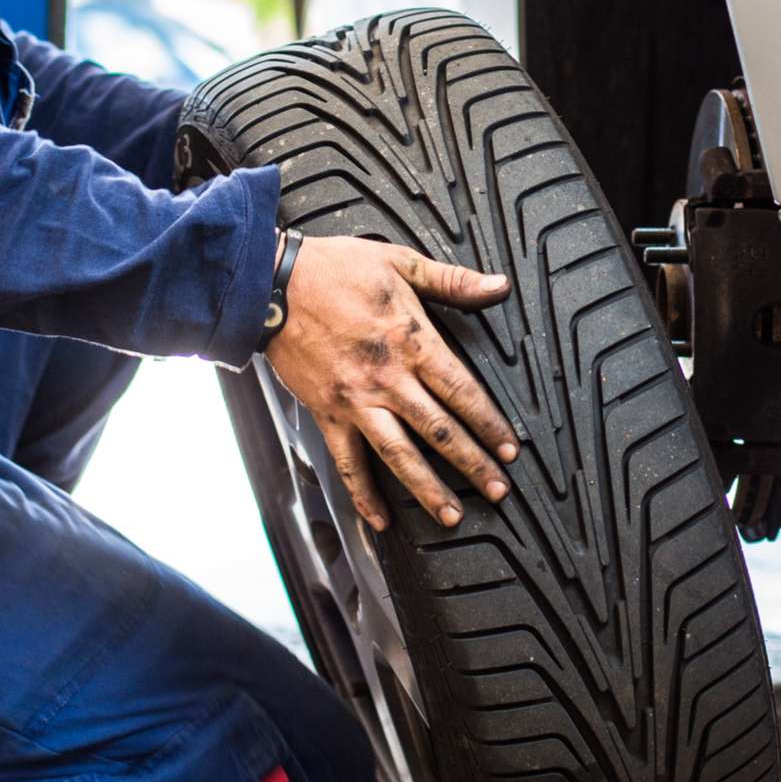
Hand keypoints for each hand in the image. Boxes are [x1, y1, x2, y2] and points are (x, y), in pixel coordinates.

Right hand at [264, 235, 518, 530]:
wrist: (271, 285)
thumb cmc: (333, 269)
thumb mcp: (400, 262)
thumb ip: (453, 280)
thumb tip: (498, 286)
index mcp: (411, 341)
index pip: (462, 391)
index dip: (490, 423)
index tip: (510, 449)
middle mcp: (387, 378)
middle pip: (439, 430)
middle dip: (472, 464)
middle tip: (497, 491)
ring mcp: (356, 401)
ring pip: (398, 454)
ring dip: (426, 489)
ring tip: (450, 515)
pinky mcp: (327, 413)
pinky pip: (348, 461)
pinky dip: (362, 494)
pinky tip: (379, 519)